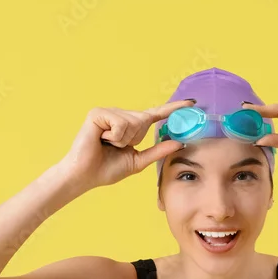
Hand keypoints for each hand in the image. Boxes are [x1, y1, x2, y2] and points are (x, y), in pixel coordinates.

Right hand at [60, 100, 194, 190]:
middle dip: (134, 139)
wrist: (85, 176)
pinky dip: (114, 136)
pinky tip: (101, 139)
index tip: (192, 102)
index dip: (173, 108)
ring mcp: (109, 112)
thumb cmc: (107, 169)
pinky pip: (120, 123)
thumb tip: (180, 142)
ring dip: (123, 140)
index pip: (155, 115)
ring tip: (106, 144)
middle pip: (144, 120)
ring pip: (133, 122)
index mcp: (130, 126)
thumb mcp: (138, 161)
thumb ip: (158, 151)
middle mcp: (120, 115)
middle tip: (115, 148)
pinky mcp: (98, 112)